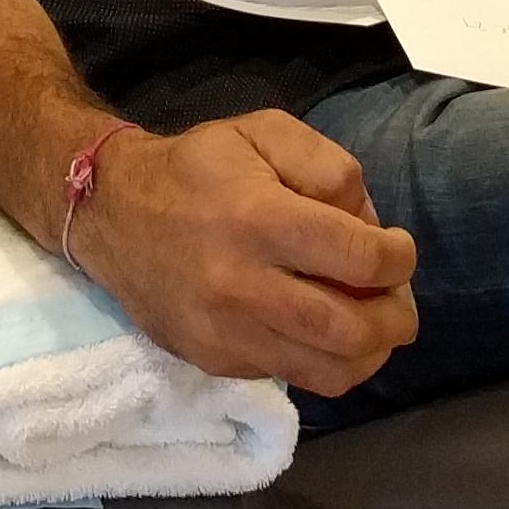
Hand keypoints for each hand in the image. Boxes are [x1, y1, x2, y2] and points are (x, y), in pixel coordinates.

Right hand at [67, 114, 418, 394]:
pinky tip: (321, 330)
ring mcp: (225, 332)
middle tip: (395, 298)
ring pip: (329, 373)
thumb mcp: (264, 131)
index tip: (395, 250)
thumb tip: (370, 226)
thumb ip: (328, 166)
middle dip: (395, 318)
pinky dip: (323, 361)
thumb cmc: (197, 167)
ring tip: (370, 325)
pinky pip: (292, 377)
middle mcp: (242, 285)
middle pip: (352, 331)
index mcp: (259, 219)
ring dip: (369, 353)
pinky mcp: (213, 360)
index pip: (360, 260)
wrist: (110, 212)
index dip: (398, 259)